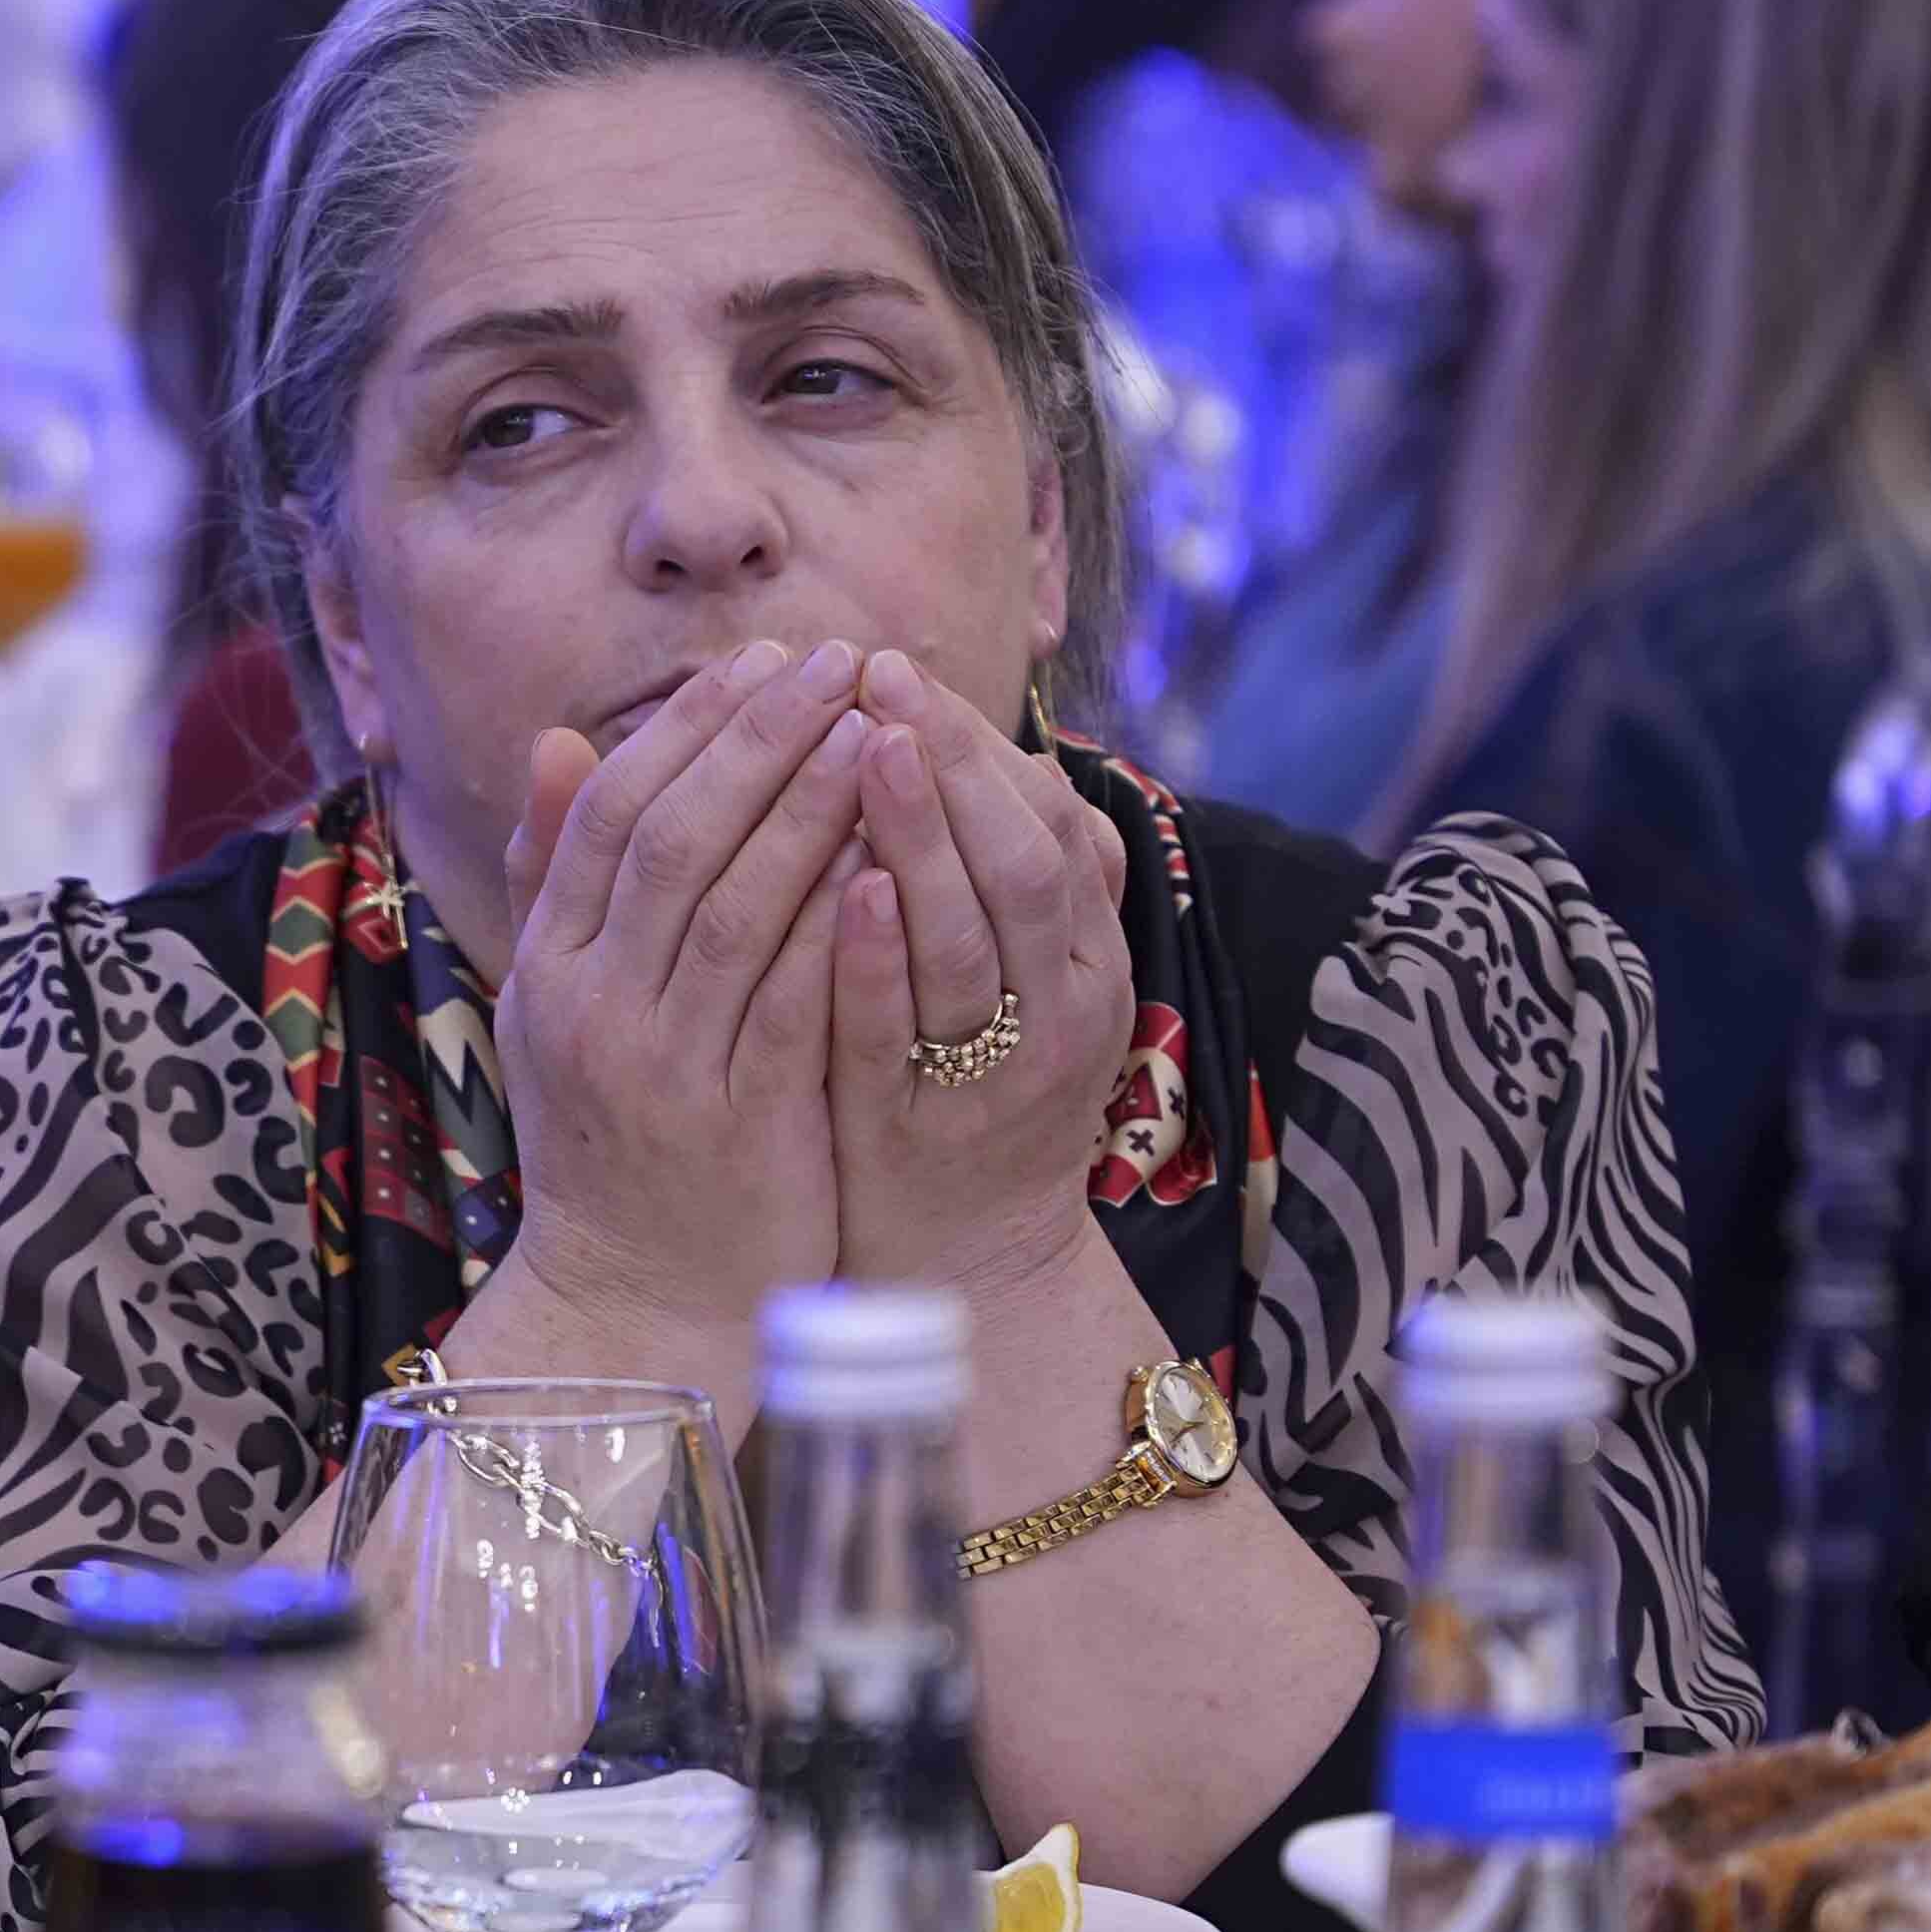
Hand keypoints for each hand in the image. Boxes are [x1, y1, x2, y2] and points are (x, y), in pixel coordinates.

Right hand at [473, 639, 877, 1349]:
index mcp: (546, 972)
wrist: (637, 1296)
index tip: (763, 659)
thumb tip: (558, 743)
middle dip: (758, 738)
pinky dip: (843, 919)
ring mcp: (663, 1064)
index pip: (611, 815)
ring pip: (737, 904)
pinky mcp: (743, 1117)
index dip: (688, 728)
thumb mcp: (556, 1007)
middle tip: (835, 660)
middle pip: (673, 839)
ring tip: (877, 727)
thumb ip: (558, 879)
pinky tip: (896, 853)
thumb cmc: (613, 1140)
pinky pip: (798, 996)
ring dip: (809, 806)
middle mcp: (590, 1009)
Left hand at [823, 654, 1139, 1292]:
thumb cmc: (967, 1093)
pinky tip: (847, 889)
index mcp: (1083, 961)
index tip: (896, 666)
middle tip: (876, 674)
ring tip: (866, 747)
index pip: (1042, 821)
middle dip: (954, 763)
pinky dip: (881, 958)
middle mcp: (1060, 1009)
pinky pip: (905, 1031)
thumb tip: (994, 749)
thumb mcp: (1010, 981)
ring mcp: (997, 1071)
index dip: (976, 741)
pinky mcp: (920, 1125)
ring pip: (974, 936)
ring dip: (925, 836)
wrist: (962, 1265)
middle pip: (1021, 861)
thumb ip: (1003, 879)